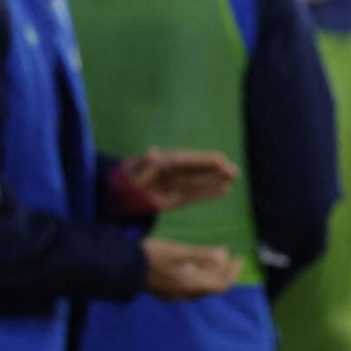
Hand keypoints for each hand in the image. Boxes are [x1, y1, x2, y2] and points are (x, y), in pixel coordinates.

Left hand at [122, 148, 238, 210]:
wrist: (115, 195)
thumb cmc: (122, 182)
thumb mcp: (130, 174)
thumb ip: (143, 166)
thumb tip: (155, 153)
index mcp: (162, 162)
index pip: (186, 160)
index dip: (202, 160)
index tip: (219, 158)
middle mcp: (172, 171)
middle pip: (197, 168)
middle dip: (214, 168)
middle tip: (233, 168)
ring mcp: (175, 184)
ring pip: (200, 180)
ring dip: (216, 178)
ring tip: (234, 175)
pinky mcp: (176, 198)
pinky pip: (196, 194)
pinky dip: (209, 191)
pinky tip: (224, 189)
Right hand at [142, 238, 242, 299]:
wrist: (124, 267)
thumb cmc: (153, 256)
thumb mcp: (179, 251)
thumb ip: (202, 254)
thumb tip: (223, 255)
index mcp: (191, 285)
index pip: (221, 285)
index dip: (232, 273)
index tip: (238, 258)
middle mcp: (185, 294)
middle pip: (211, 287)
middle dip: (223, 272)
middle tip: (228, 256)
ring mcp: (175, 295)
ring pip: (200, 288)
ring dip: (210, 275)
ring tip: (213, 258)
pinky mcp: (166, 292)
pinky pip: (190, 288)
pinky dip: (199, 277)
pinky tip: (193, 266)